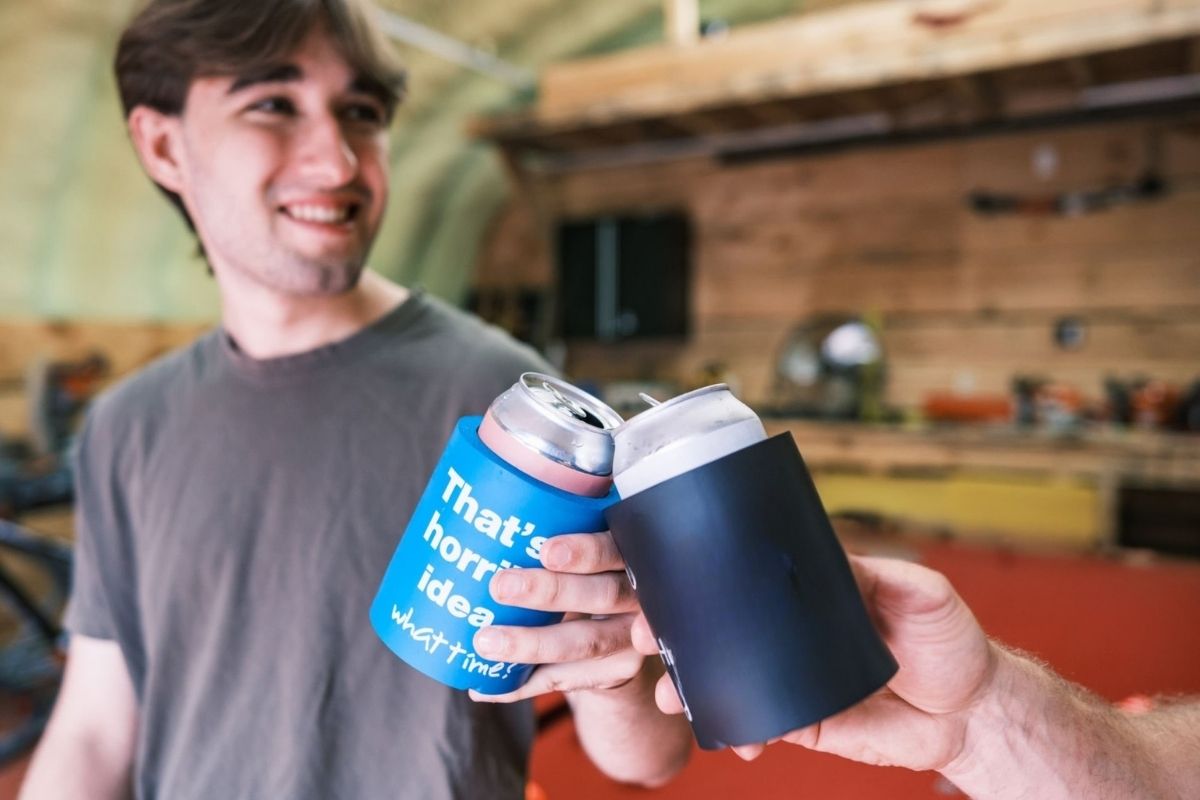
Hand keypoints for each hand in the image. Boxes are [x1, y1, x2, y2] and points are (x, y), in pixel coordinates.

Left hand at [468, 531, 645, 702]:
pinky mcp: (617, 672)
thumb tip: (497, 515)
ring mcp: (632, 638)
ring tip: (486, 641)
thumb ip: (558, 534)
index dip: (584, 552)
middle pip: (602, 594)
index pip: (612, 550)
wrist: (619, 640)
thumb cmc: (587, 580)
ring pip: (584, 642)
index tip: (546, 552)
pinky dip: (521, 684)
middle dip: (550, 591)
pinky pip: (565, 679)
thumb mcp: (583, 554)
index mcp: (627, 556)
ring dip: (531, 643)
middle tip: (500, 586)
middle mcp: (638, 596)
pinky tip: (486, 684)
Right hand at [632, 554, 997, 769]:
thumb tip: (831, 556)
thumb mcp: (921, 591)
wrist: (975, 711)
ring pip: (727, 680)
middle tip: (648, 636)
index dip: (703, 579)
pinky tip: (730, 736)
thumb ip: (880, 574)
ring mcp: (792, 679)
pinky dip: (739, 731)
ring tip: (669, 693)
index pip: (747, 580)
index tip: (664, 578)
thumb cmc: (951, 640)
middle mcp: (792, 634)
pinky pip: (760, 724)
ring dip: (690, 687)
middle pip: (721, 631)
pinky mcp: (804, 721)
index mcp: (810, 595)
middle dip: (674, 634)